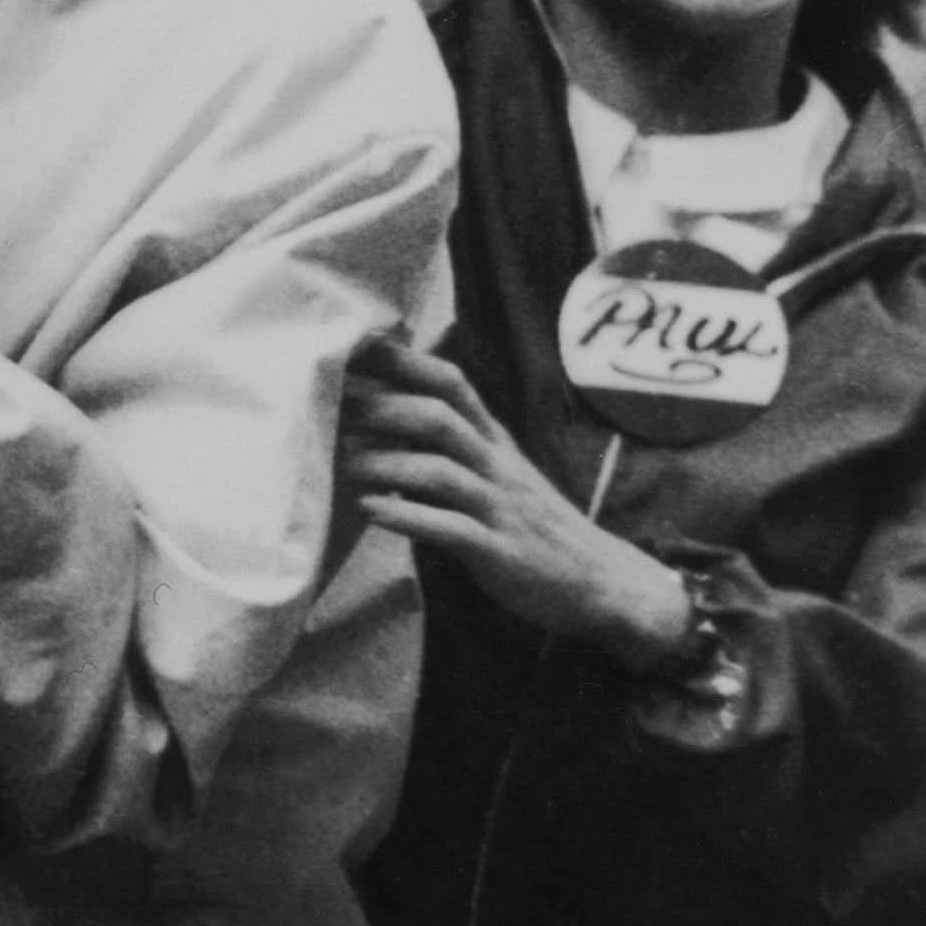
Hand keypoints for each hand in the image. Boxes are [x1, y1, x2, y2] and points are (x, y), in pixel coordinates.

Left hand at [340, 335, 694, 665]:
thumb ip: (448, 443)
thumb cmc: (528, 522)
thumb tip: (383, 415)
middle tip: (327, 409)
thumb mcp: (494, 471)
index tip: (354, 345)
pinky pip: (452, 528)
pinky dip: (408, 517)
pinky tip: (369, 511)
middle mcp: (498, 466)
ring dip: (385, 464)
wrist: (598, 580)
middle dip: (381, 409)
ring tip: (338, 462)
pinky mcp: (499, 551)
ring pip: (440, 472)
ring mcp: (500, 507)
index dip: (404, 362)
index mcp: (494, 441)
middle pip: (439, 419)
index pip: (452, 384)